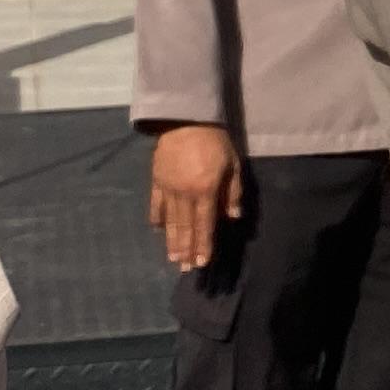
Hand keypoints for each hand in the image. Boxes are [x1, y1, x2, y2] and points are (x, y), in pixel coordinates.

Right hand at [147, 123, 241, 269]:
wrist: (185, 120)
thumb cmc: (214, 140)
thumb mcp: (232, 164)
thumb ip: (232, 192)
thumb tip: (233, 218)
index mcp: (204, 191)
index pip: (204, 225)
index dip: (203, 246)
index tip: (202, 263)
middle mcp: (184, 195)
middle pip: (185, 228)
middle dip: (186, 250)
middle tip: (185, 269)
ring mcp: (167, 189)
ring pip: (170, 222)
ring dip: (172, 241)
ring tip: (172, 258)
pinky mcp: (156, 180)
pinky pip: (155, 204)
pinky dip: (157, 219)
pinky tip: (157, 231)